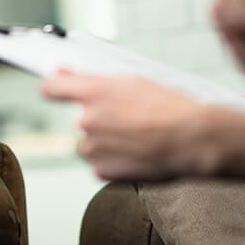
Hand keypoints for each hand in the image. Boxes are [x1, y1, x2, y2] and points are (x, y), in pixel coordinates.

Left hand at [41, 72, 218, 180]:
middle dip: (101, 119)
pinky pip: (100, 164)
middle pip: (82, 119)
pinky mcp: (102, 170)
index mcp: (94, 92)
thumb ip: (92, 79)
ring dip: (107, 142)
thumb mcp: (133, 81)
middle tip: (131, 120)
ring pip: (91, 143)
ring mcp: (93, 147)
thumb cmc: (170, 107)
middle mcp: (88, 119)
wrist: (193, 139)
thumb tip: (62, 73)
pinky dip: (115, 160)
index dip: (54, 88)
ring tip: (139, 138)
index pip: (52, 88)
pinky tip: (138, 153)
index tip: (57, 89)